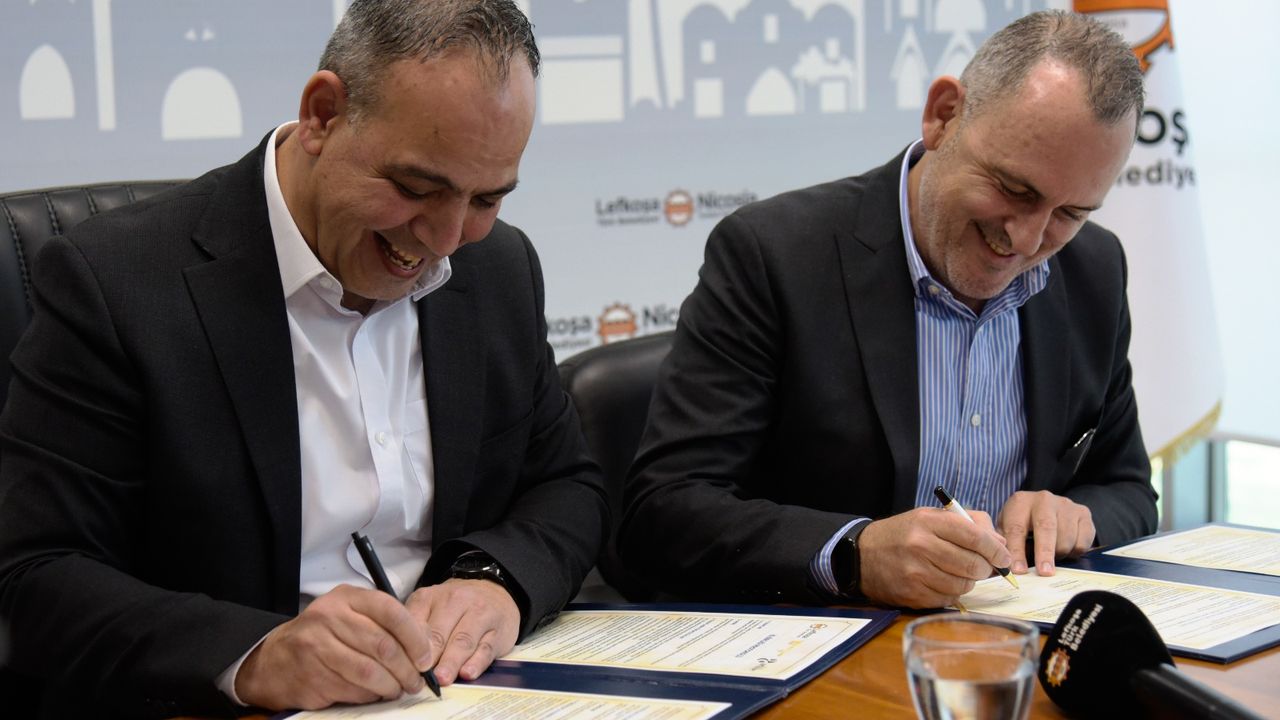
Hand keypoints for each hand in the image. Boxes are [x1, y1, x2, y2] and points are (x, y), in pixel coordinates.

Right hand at [235, 584, 431, 710]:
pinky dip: (370, 695)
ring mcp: (317, 647)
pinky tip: (374, 694)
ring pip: (370, 672)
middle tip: (416, 681)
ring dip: (391, 686)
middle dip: (407, 669)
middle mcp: (329, 617)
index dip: (415, 637)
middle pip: (383, 646)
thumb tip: (424, 646)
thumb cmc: (323, 636)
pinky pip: (353, 690)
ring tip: (398, 689)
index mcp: (346, 598)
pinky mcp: (312, 676)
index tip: (425, 657)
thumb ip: (383, 623)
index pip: (390, 611)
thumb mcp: (349, 615)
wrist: (275, 659)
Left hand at [406, 578, 519, 684]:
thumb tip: (402, 659)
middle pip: (439, 634)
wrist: (494, 590)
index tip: (402, 666)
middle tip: (420, 678)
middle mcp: (457, 601)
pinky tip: (468, 673)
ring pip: (463, 640)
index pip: (416, 623)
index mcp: (431, 596)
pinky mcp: (498, 630)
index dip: (408, 647)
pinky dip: (476, 662)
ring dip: (451, 662)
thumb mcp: (429, 607)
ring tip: (442, 679)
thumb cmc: (455, 606)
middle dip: (429, 657)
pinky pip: (486, 648)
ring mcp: (480, 614)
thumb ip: (416, 628)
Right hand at [857, 508, 1011, 608]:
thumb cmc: (903, 534)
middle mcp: (921, 546)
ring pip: (963, 584)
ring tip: (958, 572)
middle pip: (972, 564)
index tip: (1004, 557)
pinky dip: (952, 592)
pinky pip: (948, 598)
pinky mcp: (912, 594)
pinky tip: (942, 582)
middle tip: (983, 567)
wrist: (862, 555)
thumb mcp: (931, 517)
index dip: (996, 549)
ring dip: (968, 581)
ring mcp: (915, 573)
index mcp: (928, 522)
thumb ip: (969, 523)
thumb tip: (1001, 543)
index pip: (975, 536)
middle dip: (985, 568)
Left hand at [998, 490, 1094, 575]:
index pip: (1016, 528)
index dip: (1017, 551)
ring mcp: (1066, 505)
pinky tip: (1066, 549)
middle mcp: (1043, 499)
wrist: (1047, 508)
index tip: (1019, 570)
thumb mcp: (1007, 529)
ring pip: (1066, 537)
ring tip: (1052, 557)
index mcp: (1020, 502)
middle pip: (1046, 527)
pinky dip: (1075, 552)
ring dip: (1059, 554)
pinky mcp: (1083, 513)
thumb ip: (1005, 545)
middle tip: (1044, 572)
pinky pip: (1083, 541)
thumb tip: (1005, 568)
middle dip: (1044, 552)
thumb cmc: (1022, 523)